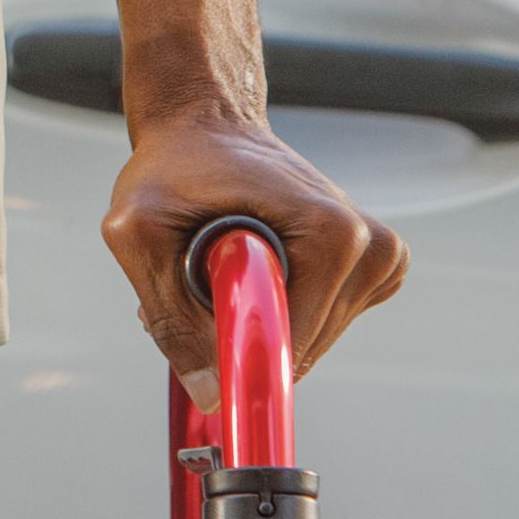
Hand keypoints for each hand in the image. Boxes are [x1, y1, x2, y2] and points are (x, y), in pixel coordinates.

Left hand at [103, 111, 406, 399]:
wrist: (205, 125)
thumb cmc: (174, 168)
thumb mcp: (139, 233)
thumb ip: (169, 317)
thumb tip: (211, 393)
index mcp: (333, 234)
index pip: (292, 343)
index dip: (240, 358)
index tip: (202, 349)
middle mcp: (371, 246)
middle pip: (302, 347)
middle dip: (244, 332)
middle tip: (199, 279)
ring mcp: (379, 258)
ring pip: (309, 342)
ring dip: (259, 321)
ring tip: (224, 264)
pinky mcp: (373, 267)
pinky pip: (321, 324)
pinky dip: (282, 311)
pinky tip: (257, 267)